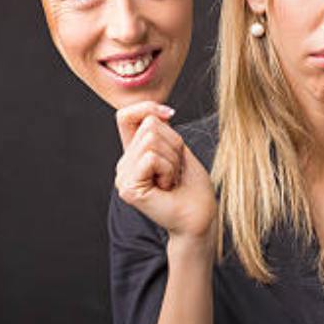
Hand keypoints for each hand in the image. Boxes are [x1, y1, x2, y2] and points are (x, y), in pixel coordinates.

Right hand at [114, 101, 216, 242]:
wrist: (199, 216)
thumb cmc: (192, 186)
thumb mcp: (177, 148)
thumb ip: (161, 129)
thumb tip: (157, 112)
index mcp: (132, 154)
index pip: (126, 115)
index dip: (147, 107)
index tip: (170, 114)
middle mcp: (124, 165)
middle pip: (149, 126)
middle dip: (172, 145)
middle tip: (175, 171)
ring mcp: (123, 177)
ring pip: (151, 140)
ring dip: (172, 159)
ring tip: (171, 180)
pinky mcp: (129, 188)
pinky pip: (151, 158)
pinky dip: (168, 169)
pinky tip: (166, 187)